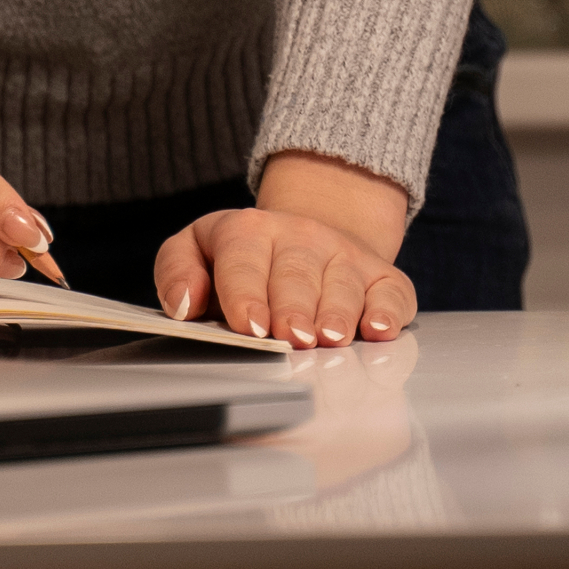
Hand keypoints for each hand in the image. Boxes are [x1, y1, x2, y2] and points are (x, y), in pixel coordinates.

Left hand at [153, 151, 415, 346]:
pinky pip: (392, 290)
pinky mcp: (380, 274)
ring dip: (338, 312)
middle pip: (296, 273)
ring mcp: (342, 254)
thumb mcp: (195, 251)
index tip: (249, 326)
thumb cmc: (240, 263)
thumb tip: (184, 304)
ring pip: (343, 282)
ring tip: (332, 338)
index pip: (243, 259)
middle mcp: (299, 236)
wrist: (302, 241)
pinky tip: (380, 329)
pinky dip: (389, 310)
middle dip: (294, 307)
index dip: (245, 292)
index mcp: (246, 230)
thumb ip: (176, 272)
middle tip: (292, 337)